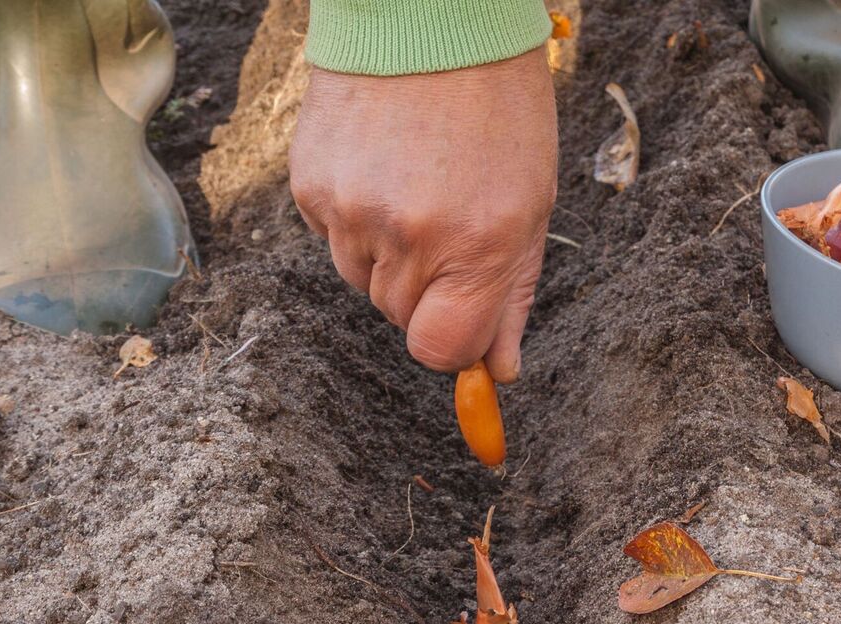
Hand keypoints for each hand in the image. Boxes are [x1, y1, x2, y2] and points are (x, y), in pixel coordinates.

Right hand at [288, 48, 556, 382]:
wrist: (431, 17)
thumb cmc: (497, 108)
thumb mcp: (529, 205)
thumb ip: (510, 296)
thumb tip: (498, 370)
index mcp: (478, 246)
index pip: (440, 350)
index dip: (451, 343)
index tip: (458, 320)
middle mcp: (412, 236)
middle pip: (400, 318)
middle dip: (425, 288)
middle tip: (445, 218)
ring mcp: (354, 212)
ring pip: (361, 281)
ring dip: (385, 254)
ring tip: (411, 184)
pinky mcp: (311, 187)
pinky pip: (330, 238)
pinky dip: (353, 217)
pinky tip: (379, 166)